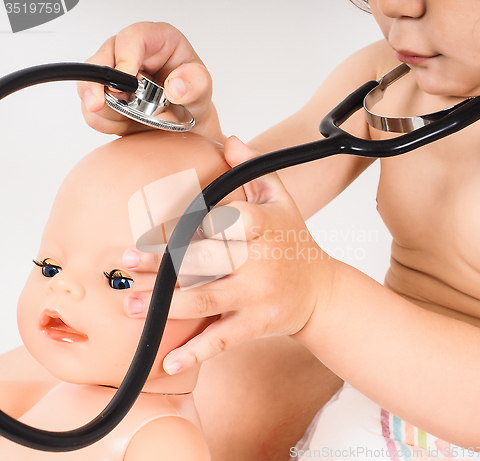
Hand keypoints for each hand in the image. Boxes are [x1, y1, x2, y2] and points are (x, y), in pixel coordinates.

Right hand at [77, 22, 223, 141]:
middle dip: (100, 84)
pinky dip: (105, 121)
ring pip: (90, 85)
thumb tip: (175, 86)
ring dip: (106, 108)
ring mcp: (114, 74)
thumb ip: (195, 84)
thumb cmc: (191, 96)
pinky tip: (125, 122)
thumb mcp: (202, 88)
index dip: (125, 58)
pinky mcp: (104, 95)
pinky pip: (91, 109)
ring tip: (130, 117)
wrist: (186, 121)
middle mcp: (130, 53)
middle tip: (107, 102)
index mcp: (155, 40)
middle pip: (101, 58)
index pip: (132, 38)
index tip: (128, 81)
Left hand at [121, 137, 336, 373]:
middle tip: (126, 266)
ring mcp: (259, 296)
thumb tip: (230, 140)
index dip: (188, 226)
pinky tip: (167, 364)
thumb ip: (254, 171)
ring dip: (166, 306)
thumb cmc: (293, 241)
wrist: (322, 291)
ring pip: (207, 300)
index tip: (151, 229)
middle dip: (163, 266)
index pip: (222, 221)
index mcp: (263, 225)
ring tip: (131, 306)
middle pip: (206, 261)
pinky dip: (195, 353)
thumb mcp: (281, 201)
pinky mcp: (259, 325)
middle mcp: (261, 260)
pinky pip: (223, 339)